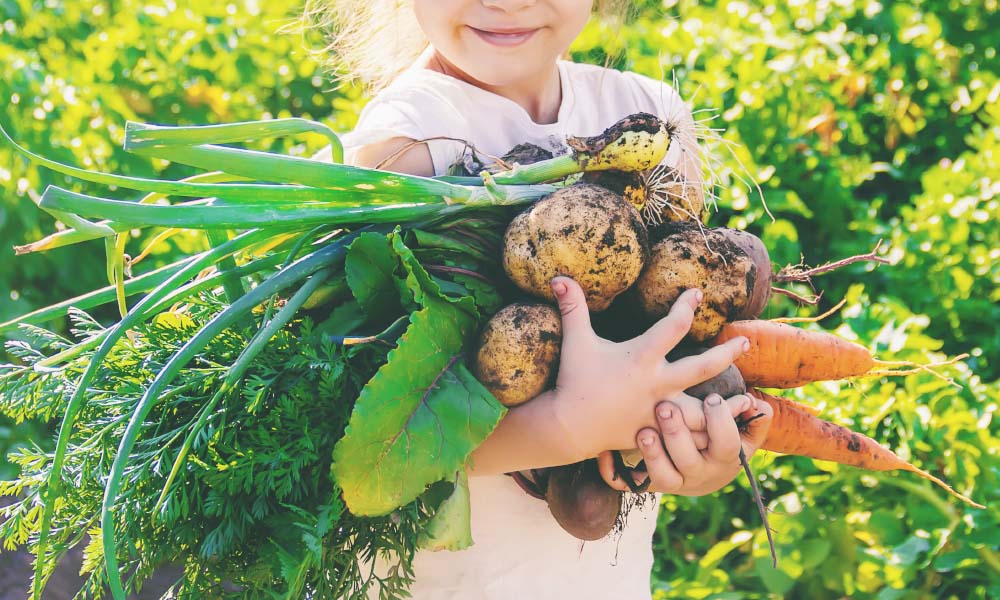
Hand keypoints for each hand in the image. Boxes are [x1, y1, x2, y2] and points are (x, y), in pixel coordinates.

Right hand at [542, 276, 748, 461]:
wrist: (568, 426)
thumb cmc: (574, 380)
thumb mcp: (576, 341)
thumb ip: (572, 308)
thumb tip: (559, 276)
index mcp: (641, 357)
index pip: (673, 326)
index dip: (687, 306)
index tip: (697, 293)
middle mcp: (656, 383)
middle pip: (703, 367)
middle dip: (727, 353)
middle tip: (745, 341)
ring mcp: (659, 411)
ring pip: (704, 410)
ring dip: (727, 405)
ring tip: (749, 399)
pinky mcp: (658, 432)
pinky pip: (688, 436)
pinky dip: (708, 435)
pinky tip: (723, 431)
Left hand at [597, 393, 773, 495]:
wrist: (699, 474)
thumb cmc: (719, 441)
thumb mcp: (742, 433)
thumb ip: (754, 420)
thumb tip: (759, 406)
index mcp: (722, 458)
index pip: (727, 445)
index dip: (720, 423)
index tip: (711, 398)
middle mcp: (696, 474)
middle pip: (688, 461)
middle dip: (678, 435)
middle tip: (666, 407)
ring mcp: (670, 481)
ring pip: (661, 476)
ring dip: (652, 454)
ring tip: (642, 431)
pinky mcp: (645, 484)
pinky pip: (626, 484)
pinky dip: (612, 471)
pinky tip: (602, 453)